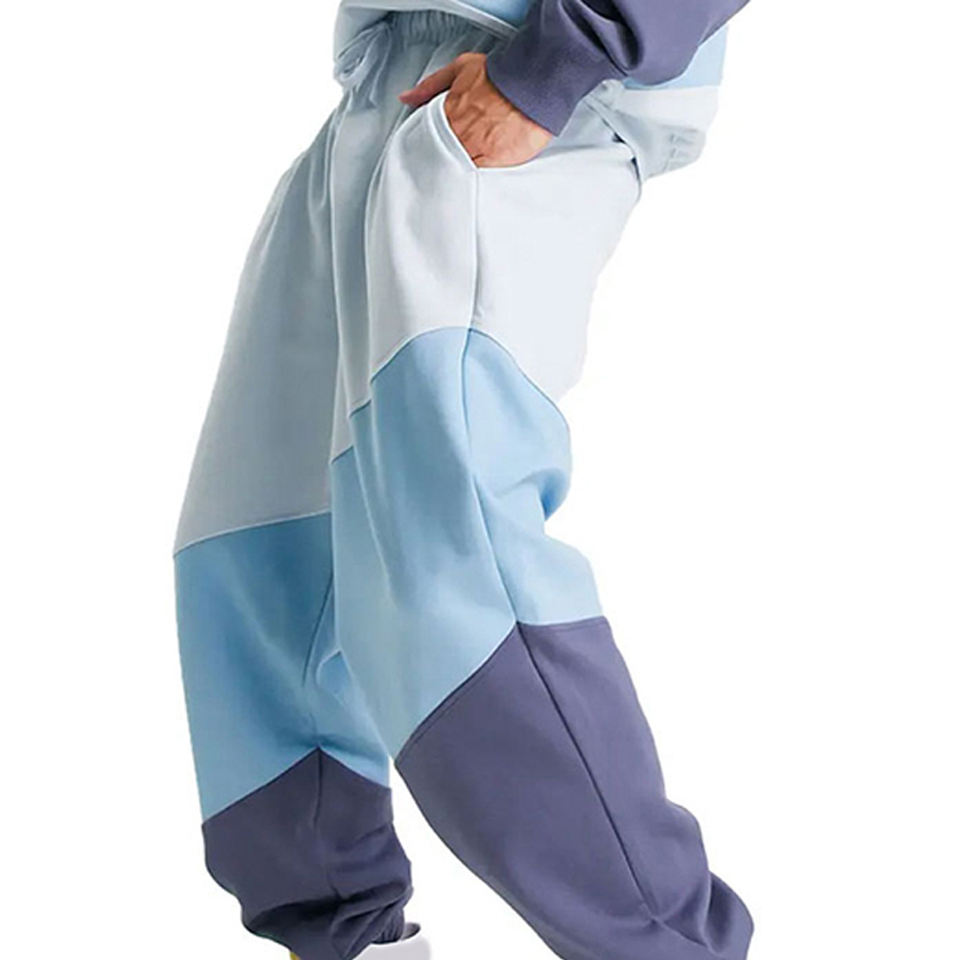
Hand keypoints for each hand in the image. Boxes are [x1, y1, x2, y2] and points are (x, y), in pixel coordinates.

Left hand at [399, 53, 551, 167]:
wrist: (531, 86)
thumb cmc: (501, 76)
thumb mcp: (460, 69)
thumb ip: (430, 85)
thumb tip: (407, 97)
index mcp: (447, 115)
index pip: (426, 138)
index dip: (427, 146)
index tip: (428, 152)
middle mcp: (458, 135)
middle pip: (440, 157)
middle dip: (440, 162)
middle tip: (442, 167)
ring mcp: (475, 151)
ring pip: (457, 170)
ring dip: (457, 173)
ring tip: (460, 174)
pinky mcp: (494, 163)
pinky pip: (478, 178)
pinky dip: (475, 180)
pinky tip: (475, 181)